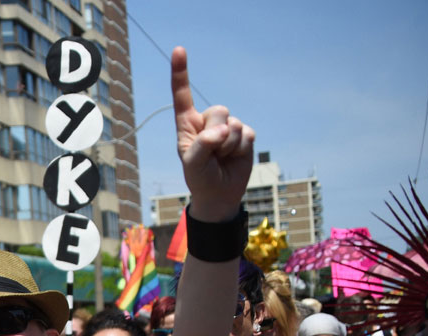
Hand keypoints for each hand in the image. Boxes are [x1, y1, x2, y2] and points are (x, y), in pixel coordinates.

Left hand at [171, 47, 254, 221]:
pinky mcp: (244, 135)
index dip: (181, 72)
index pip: (183, 95)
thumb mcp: (193, 164)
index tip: (179, 50)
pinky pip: (248, 134)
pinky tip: (235, 157)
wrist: (220, 193)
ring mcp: (227, 127)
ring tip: (222, 158)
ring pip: (234, 124)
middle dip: (217, 134)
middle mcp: (207, 122)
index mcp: (187, 124)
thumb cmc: (200, 177)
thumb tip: (221, 130)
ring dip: (229, 146)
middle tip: (212, 153)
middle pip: (218, 110)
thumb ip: (203, 145)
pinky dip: (241, 149)